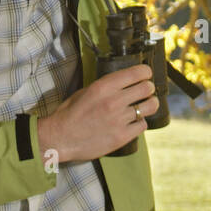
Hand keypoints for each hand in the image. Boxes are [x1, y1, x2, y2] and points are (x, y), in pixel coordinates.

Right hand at [36, 63, 157, 163]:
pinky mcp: (122, 136)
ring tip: (143, 106)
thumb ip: (106, 87)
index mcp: (104, 86)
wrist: (60, 138)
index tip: (146, 75)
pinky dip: (140, 123)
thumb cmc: (70, 114)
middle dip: (148, 88)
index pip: (137, 73)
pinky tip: (132, 123)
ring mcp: (120, 119)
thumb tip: (125, 83)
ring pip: (150, 106)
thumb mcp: (85, 91)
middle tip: (146, 91)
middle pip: (147, 88)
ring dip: (149, 104)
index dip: (145, 72)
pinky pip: (143, 125)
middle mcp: (114, 101)